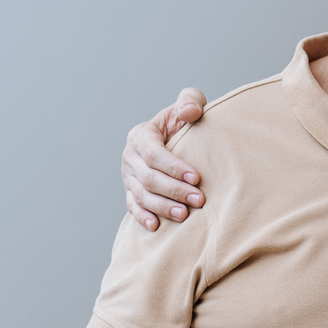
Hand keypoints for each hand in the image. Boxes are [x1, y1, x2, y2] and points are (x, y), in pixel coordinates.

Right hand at [123, 89, 207, 229]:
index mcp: (141, 135)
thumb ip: (190, 101)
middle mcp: (130, 156)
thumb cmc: (184, 122)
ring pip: (141, 195)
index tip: (196, 178)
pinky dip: (142, 217)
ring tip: (184, 215)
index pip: (154, 154)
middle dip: (174, 190)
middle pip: (149, 178)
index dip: (174, 167)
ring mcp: (128, 176)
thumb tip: (190, 112)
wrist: (175, 139)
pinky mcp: (131, 191)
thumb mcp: (189, 104)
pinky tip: (157, 226)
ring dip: (162, 207)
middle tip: (199, 200)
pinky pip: (133, 207)